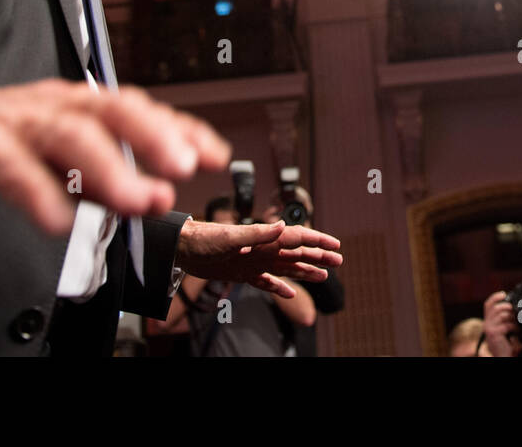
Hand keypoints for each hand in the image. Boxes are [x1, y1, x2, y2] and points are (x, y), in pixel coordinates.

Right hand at [0, 79, 230, 232]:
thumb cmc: (17, 141)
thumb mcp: (71, 156)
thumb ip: (113, 174)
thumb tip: (160, 196)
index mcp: (86, 105)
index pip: (143, 110)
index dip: (181, 129)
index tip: (216, 156)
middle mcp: (60, 104)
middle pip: (112, 109)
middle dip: (152, 136)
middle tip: (181, 168)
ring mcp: (20, 120)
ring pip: (68, 134)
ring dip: (108, 167)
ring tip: (136, 201)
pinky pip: (9, 164)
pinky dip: (36, 191)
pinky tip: (59, 221)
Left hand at [176, 219, 341, 297]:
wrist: (182, 248)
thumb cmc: (204, 239)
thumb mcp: (230, 237)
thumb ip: (257, 234)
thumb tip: (283, 227)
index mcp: (264, 239)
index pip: (298, 238)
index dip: (318, 240)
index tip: (336, 245)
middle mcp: (263, 250)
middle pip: (297, 253)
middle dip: (319, 256)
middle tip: (339, 261)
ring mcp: (254, 263)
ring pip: (286, 268)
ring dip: (305, 271)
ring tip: (323, 276)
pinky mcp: (242, 274)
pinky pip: (266, 283)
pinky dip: (279, 288)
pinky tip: (290, 294)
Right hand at [483, 290, 518, 356]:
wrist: (504, 357)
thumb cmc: (506, 345)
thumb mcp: (504, 330)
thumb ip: (505, 320)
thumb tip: (513, 308)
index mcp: (488, 321)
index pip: (488, 305)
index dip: (495, 297)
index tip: (504, 294)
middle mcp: (486, 324)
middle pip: (496, 307)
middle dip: (508, 307)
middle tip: (515, 313)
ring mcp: (489, 328)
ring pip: (502, 314)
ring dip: (512, 318)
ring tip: (517, 325)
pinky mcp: (494, 333)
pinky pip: (506, 324)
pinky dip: (514, 327)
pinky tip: (516, 332)